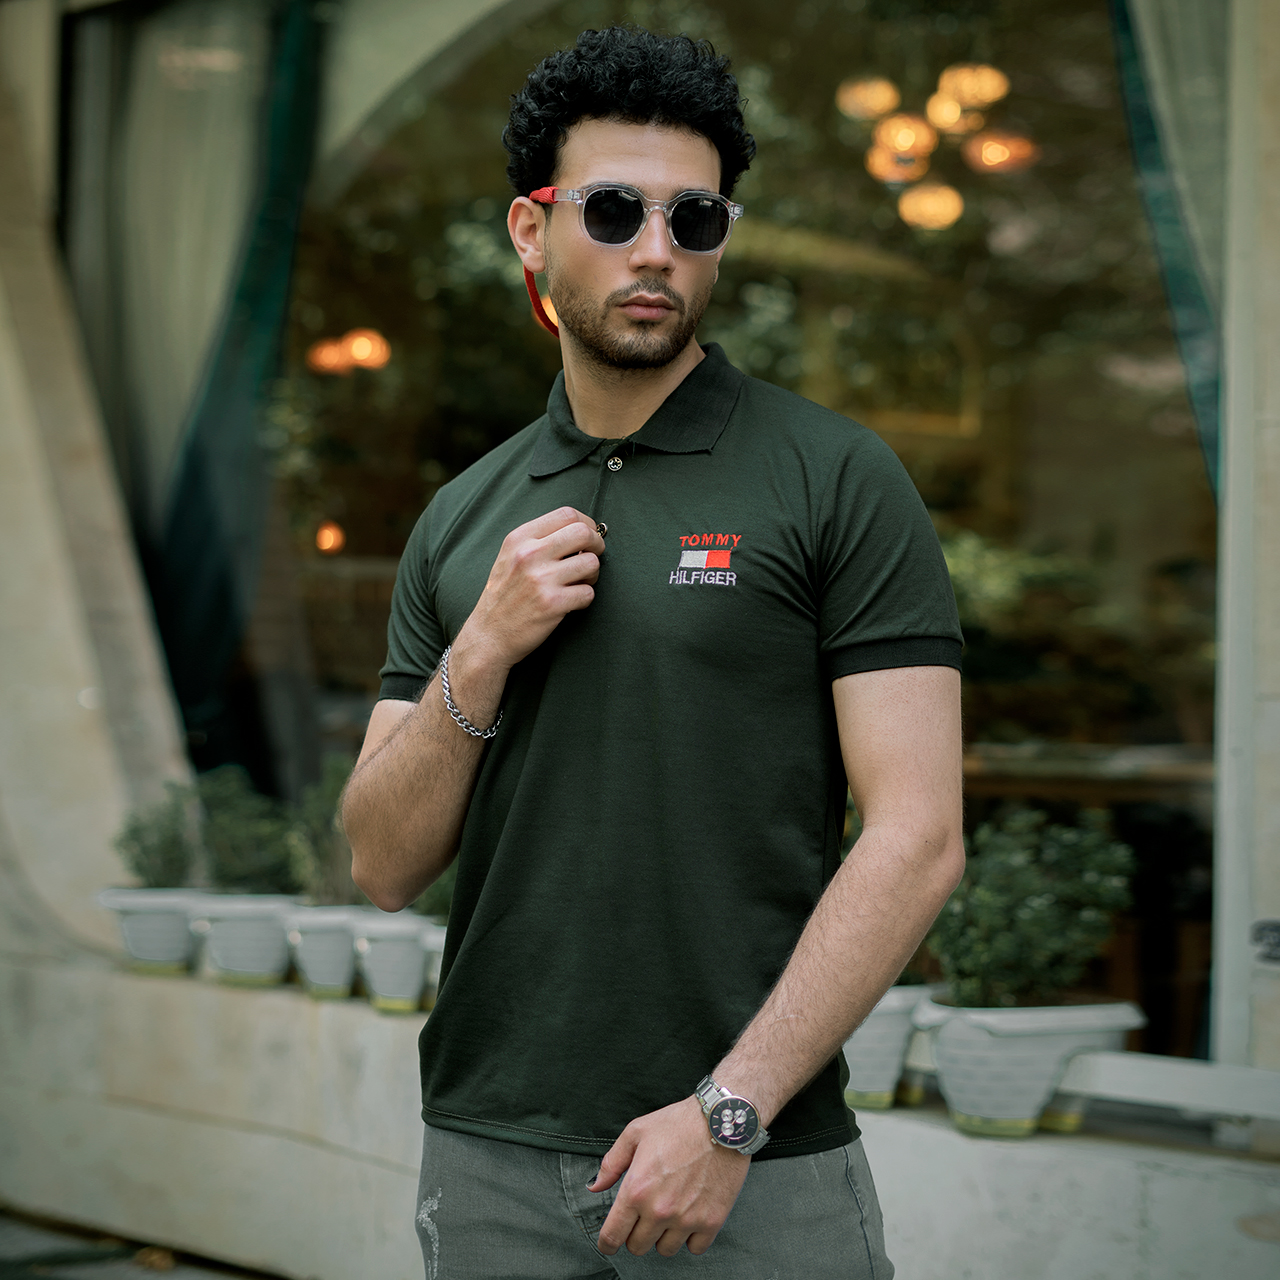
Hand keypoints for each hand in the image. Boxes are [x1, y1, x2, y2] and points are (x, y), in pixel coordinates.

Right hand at [458, 507, 604, 672]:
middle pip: (583, 532)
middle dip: (597, 545)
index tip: (588, 536)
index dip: (586, 523)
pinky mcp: (552, 603)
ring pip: (591, 563)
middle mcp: (529, 554)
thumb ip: (539, 540)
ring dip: (593, 575)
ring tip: (580, 583)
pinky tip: (571, 602)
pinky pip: (588, 593)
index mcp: (520, 538)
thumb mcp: (510, 557)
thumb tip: (582, 531)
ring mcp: (541, 578)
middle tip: (592, 557)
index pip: (566, 514)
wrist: (489, 635)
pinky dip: (585, 599)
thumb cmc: (504, 596)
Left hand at [592, 1096, 750, 1257]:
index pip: (612, 1236)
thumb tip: (595, 1186)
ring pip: (665, 1250)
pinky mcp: (712, 1221)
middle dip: (636, 1233)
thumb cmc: (678, 1123)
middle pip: (637, 1247)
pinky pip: (694, 1248)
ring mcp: (687, 1218)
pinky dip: (691, 1237)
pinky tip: (690, 1216)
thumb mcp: (636, 1133)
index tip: (610, 1240)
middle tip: (644, 1214)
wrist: (721, 1121)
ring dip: (663, 1236)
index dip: (607, 1242)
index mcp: (637, 1190)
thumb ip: (611, 1163)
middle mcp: (660, 1210)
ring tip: (669, 1212)